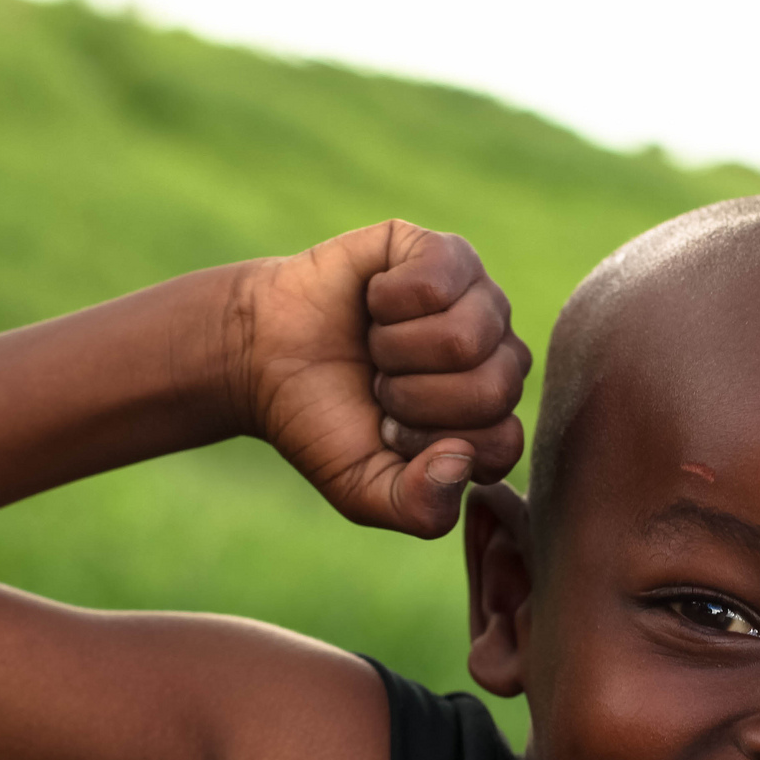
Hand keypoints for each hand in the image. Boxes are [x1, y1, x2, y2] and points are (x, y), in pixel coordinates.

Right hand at [232, 221, 530, 537]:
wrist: (259, 357)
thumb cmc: (321, 423)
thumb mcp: (365, 490)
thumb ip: (420, 508)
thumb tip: (462, 461)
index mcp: (491, 418)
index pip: (500, 444)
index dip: (431, 444)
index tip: (388, 432)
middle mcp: (498, 357)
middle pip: (492, 390)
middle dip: (413, 397)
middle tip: (379, 385)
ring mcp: (479, 300)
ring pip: (465, 337)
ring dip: (396, 349)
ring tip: (375, 346)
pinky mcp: (445, 252)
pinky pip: (438, 280)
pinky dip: (387, 299)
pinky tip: (373, 301)